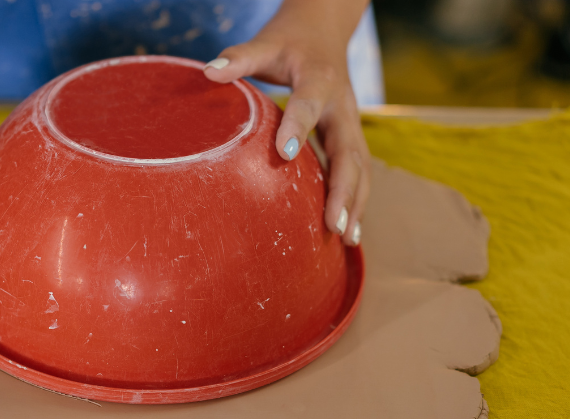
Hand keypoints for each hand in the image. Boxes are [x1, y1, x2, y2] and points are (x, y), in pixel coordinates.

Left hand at [203, 0, 370, 245]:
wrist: (324, 30)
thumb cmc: (289, 41)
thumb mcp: (264, 44)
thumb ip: (239, 58)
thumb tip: (208, 71)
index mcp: (319, 78)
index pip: (309, 103)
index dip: (298, 126)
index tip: (283, 154)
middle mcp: (342, 105)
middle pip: (349, 150)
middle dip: (343, 188)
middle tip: (333, 224)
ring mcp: (351, 123)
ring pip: (361, 166)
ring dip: (356, 202)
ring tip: (346, 237)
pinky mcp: (351, 136)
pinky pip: (359, 171)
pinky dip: (356, 200)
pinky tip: (348, 231)